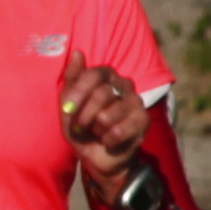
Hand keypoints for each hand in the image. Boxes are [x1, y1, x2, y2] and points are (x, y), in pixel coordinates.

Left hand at [58, 59, 151, 194]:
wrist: (97, 157)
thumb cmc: (81, 128)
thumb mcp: (68, 106)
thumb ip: (71, 80)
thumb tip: (77, 52)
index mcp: (106, 75)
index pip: (93, 75)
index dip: (77, 94)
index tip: (66, 110)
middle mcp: (124, 84)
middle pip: (100, 95)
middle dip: (84, 116)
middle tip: (81, 127)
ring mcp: (136, 102)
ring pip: (107, 115)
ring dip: (96, 130)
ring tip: (97, 132)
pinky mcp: (144, 121)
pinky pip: (119, 131)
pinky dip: (107, 140)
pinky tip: (109, 141)